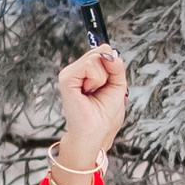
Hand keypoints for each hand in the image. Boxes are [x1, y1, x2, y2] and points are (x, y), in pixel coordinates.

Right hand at [55, 44, 127, 174]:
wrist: (95, 134)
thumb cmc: (105, 117)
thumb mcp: (118, 86)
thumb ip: (116, 66)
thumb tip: (109, 51)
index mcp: (88, 73)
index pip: (102, 52)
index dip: (112, 64)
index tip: (108, 83)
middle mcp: (77, 71)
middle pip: (100, 52)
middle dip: (108, 73)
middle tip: (99, 91)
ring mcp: (70, 73)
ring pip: (96, 58)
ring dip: (102, 78)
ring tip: (93, 93)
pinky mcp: (66, 78)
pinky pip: (89, 65)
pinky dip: (96, 79)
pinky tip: (88, 91)